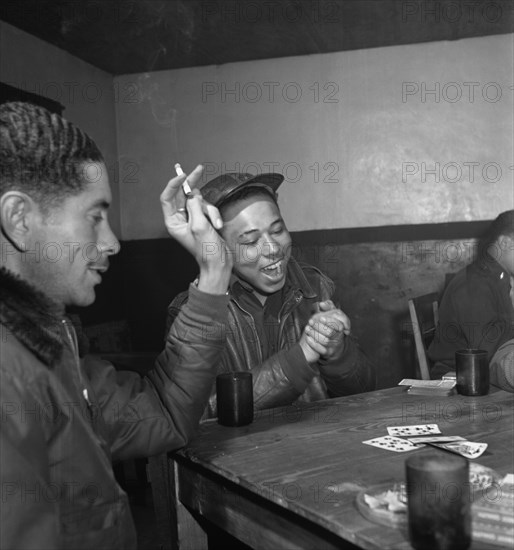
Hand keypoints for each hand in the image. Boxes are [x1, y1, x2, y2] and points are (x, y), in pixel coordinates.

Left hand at [160, 164, 231, 293]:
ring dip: (210, 210)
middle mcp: (181, 218)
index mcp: (173, 221)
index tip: (183, 175)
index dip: (174, 184)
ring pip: (200, 202)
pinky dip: (214, 215)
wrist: (219, 263)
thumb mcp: (199, 226)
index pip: (167, 197)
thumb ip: (195, 206)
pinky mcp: (204, 220)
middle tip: (199, 169)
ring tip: (215, 225)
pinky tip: (218, 226)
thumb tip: (193, 195)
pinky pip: (208, 209)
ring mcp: (193, 218)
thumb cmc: (206, 250)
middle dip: (192, 184)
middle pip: (183, 194)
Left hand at [299, 301, 349, 362]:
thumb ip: (329, 307)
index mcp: (341, 327)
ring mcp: (334, 345)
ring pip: (325, 341)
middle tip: (310, 321)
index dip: (329, 321)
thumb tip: (322, 303)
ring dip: (314, 334)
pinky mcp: (328, 352)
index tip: (320, 318)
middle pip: (330, 333)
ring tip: (307, 329)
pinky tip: (308, 338)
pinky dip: (314, 344)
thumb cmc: (332, 327)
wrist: (334, 346)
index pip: (338, 324)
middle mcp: (339, 337)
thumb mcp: (333, 316)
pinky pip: (321, 350)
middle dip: (319, 327)